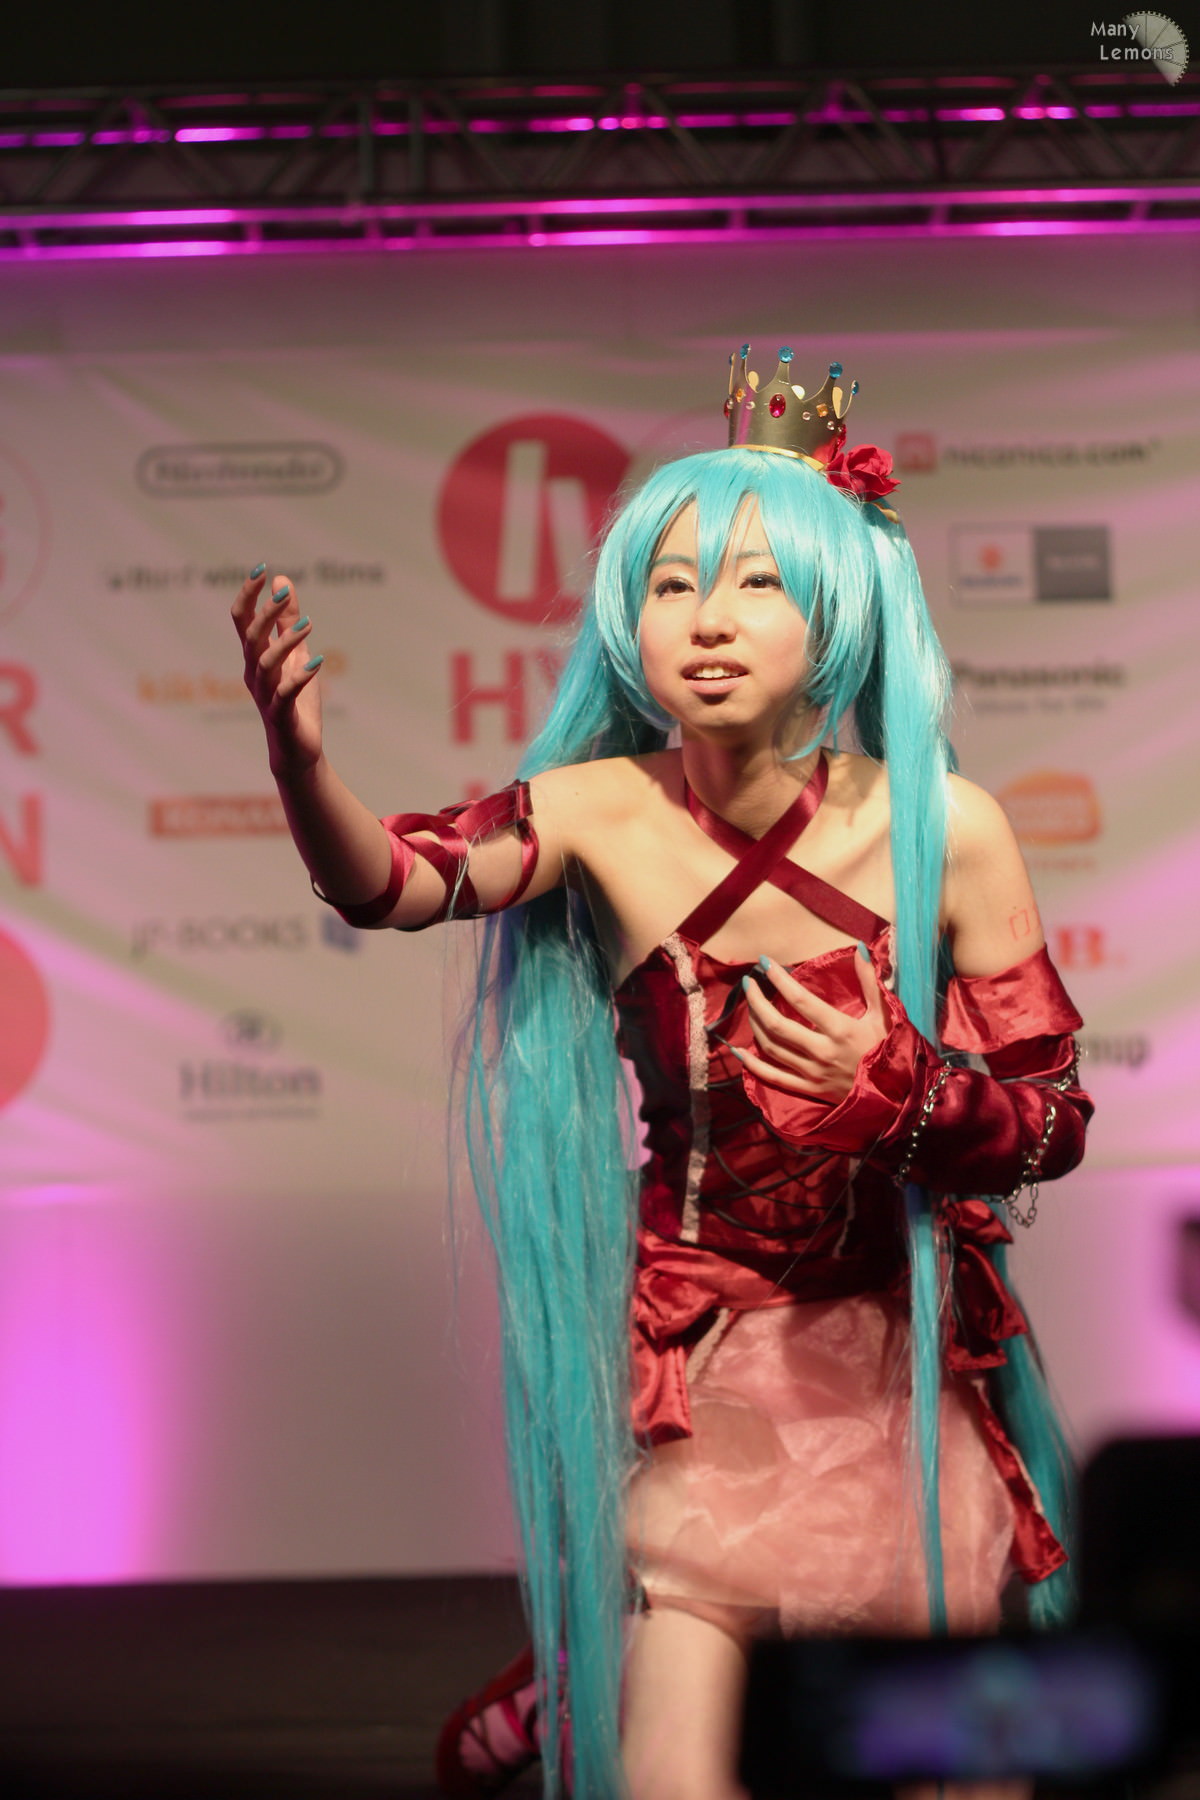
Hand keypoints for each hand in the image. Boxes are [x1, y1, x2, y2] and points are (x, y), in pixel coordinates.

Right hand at [231, 566, 323, 778]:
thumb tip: (282, 581)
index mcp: (254, 657)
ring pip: (265, 664)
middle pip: (251, 638)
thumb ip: (288, 620)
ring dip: (285, 642)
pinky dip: (300, 677)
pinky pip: (285, 693)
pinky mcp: (280, 715)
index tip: (261, 569)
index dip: (248, 595)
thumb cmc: (294, 700)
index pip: (243, 620)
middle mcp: (254, 673)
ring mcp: (265, 695)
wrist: (296, 750)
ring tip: (309, 624)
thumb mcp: (296, 654)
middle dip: (265, 614)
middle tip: (284, 595)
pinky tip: (318, 662)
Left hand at [736, 948, 889, 1102]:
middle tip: (748, 983)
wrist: (898, 1095)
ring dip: (755, 1025)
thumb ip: (870, 981)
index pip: (801, 1001)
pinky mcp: (809, 1090)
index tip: (765, 963)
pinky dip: (753, 1065)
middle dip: (757, 1001)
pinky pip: (774, 1078)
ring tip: (750, 1006)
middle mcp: (822, 1052)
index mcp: (840, 1030)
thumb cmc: (890, 1050)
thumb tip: (861, 948)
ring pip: (771, 1048)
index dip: (780, 980)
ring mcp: (812, 1073)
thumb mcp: (884, 1014)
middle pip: (777, 1025)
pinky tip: (739, 1051)